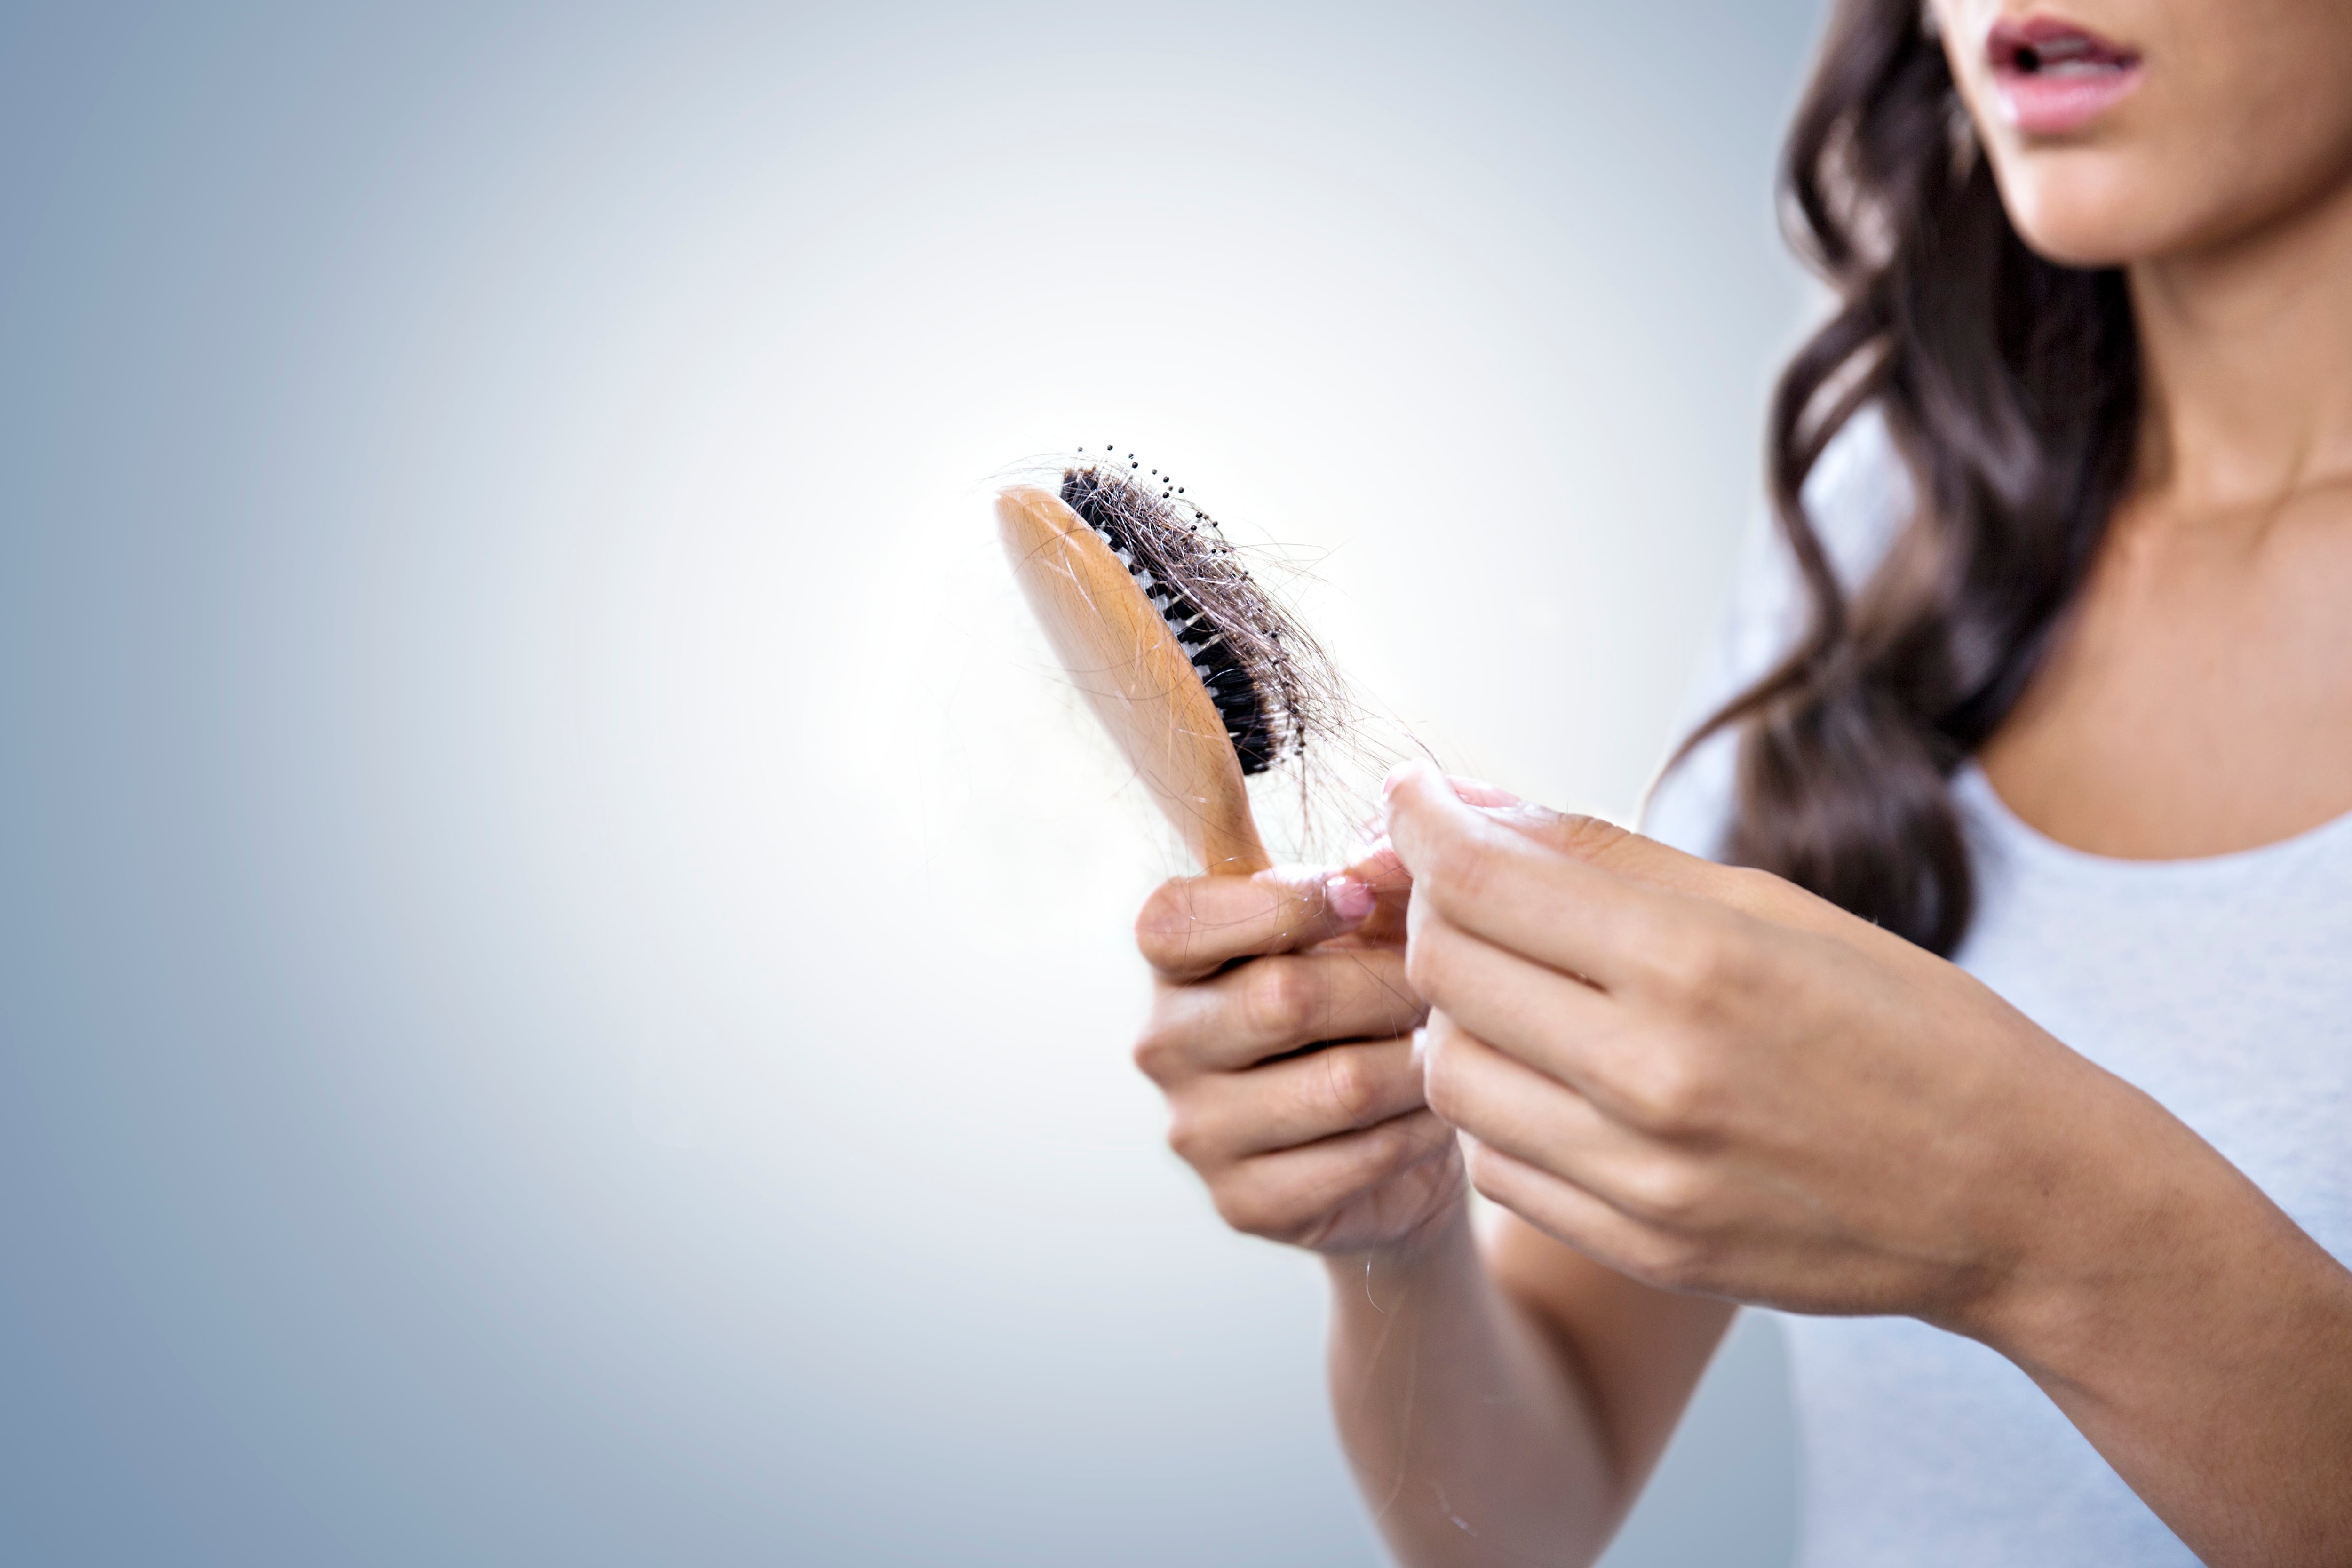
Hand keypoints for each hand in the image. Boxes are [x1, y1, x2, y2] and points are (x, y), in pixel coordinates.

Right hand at [1131, 858, 1460, 1255]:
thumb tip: (1389, 850)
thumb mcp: (1363, 928)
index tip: (1357, 899)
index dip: (1280, 903)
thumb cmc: (1368, 1008)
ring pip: (1337, 1084)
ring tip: (1449, 1049)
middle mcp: (1163, 1044)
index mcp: (1172, 960)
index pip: (1176, 921)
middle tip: (1445, 983)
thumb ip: (1365, 877)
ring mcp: (1195, 1130)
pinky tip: (1436, 1115)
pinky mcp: (1244, 1203)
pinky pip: (1357, 1159)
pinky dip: (1418, 1131)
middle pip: (1282, 999)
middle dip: (1388, 985)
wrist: (1392, 1137)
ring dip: (1417, 1064)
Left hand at [1382, 761, 2185, 1336]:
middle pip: (1441, 969)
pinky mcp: (1640, 1246)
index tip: (1409, 797)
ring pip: (1448, 1074)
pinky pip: (1496, 1164)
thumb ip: (1603, 855)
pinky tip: (1553, 1077)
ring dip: (1455, 1016)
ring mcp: (1640, 1176)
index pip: (1476, 878)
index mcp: (1693, 961)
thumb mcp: (1769, 905)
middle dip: (1428, 909)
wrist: (2016, 1193)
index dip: (1419, 821)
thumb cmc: (1904, 1025)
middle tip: (1461, 887)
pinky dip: (1497, 1109)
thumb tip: (1471, 799)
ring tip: (1514, 988)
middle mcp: (1652, 1072)